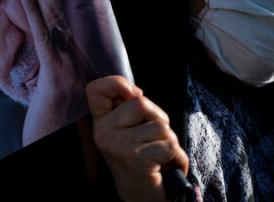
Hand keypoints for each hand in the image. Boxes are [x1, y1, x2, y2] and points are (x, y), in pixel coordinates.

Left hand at [18, 0, 98, 144]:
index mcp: (97, 55)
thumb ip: (74, 58)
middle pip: (79, 5)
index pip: (88, 10)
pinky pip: (44, 36)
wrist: (74, 156)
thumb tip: (62, 32)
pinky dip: (34, 8)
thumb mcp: (80, 86)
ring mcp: (77, 66)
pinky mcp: (57, 78)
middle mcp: (92, 56)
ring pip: (61, 15)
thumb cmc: (74, 123)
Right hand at [86, 76, 188, 201]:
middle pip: (141, 102)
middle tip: (153, 142)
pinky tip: (166, 168)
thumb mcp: (131, 131)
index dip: (116, 83)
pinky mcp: (136, 158)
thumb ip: (130, 110)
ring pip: (160, 125)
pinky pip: (170, 145)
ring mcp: (118, 146)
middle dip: (158, 119)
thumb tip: (137, 93)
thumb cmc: (143, 162)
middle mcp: (104, 133)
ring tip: (159, 157)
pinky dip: (177, 158)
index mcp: (102, 124)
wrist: (142, 199)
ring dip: (169, 142)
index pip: (96, 89)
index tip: (134, 94)